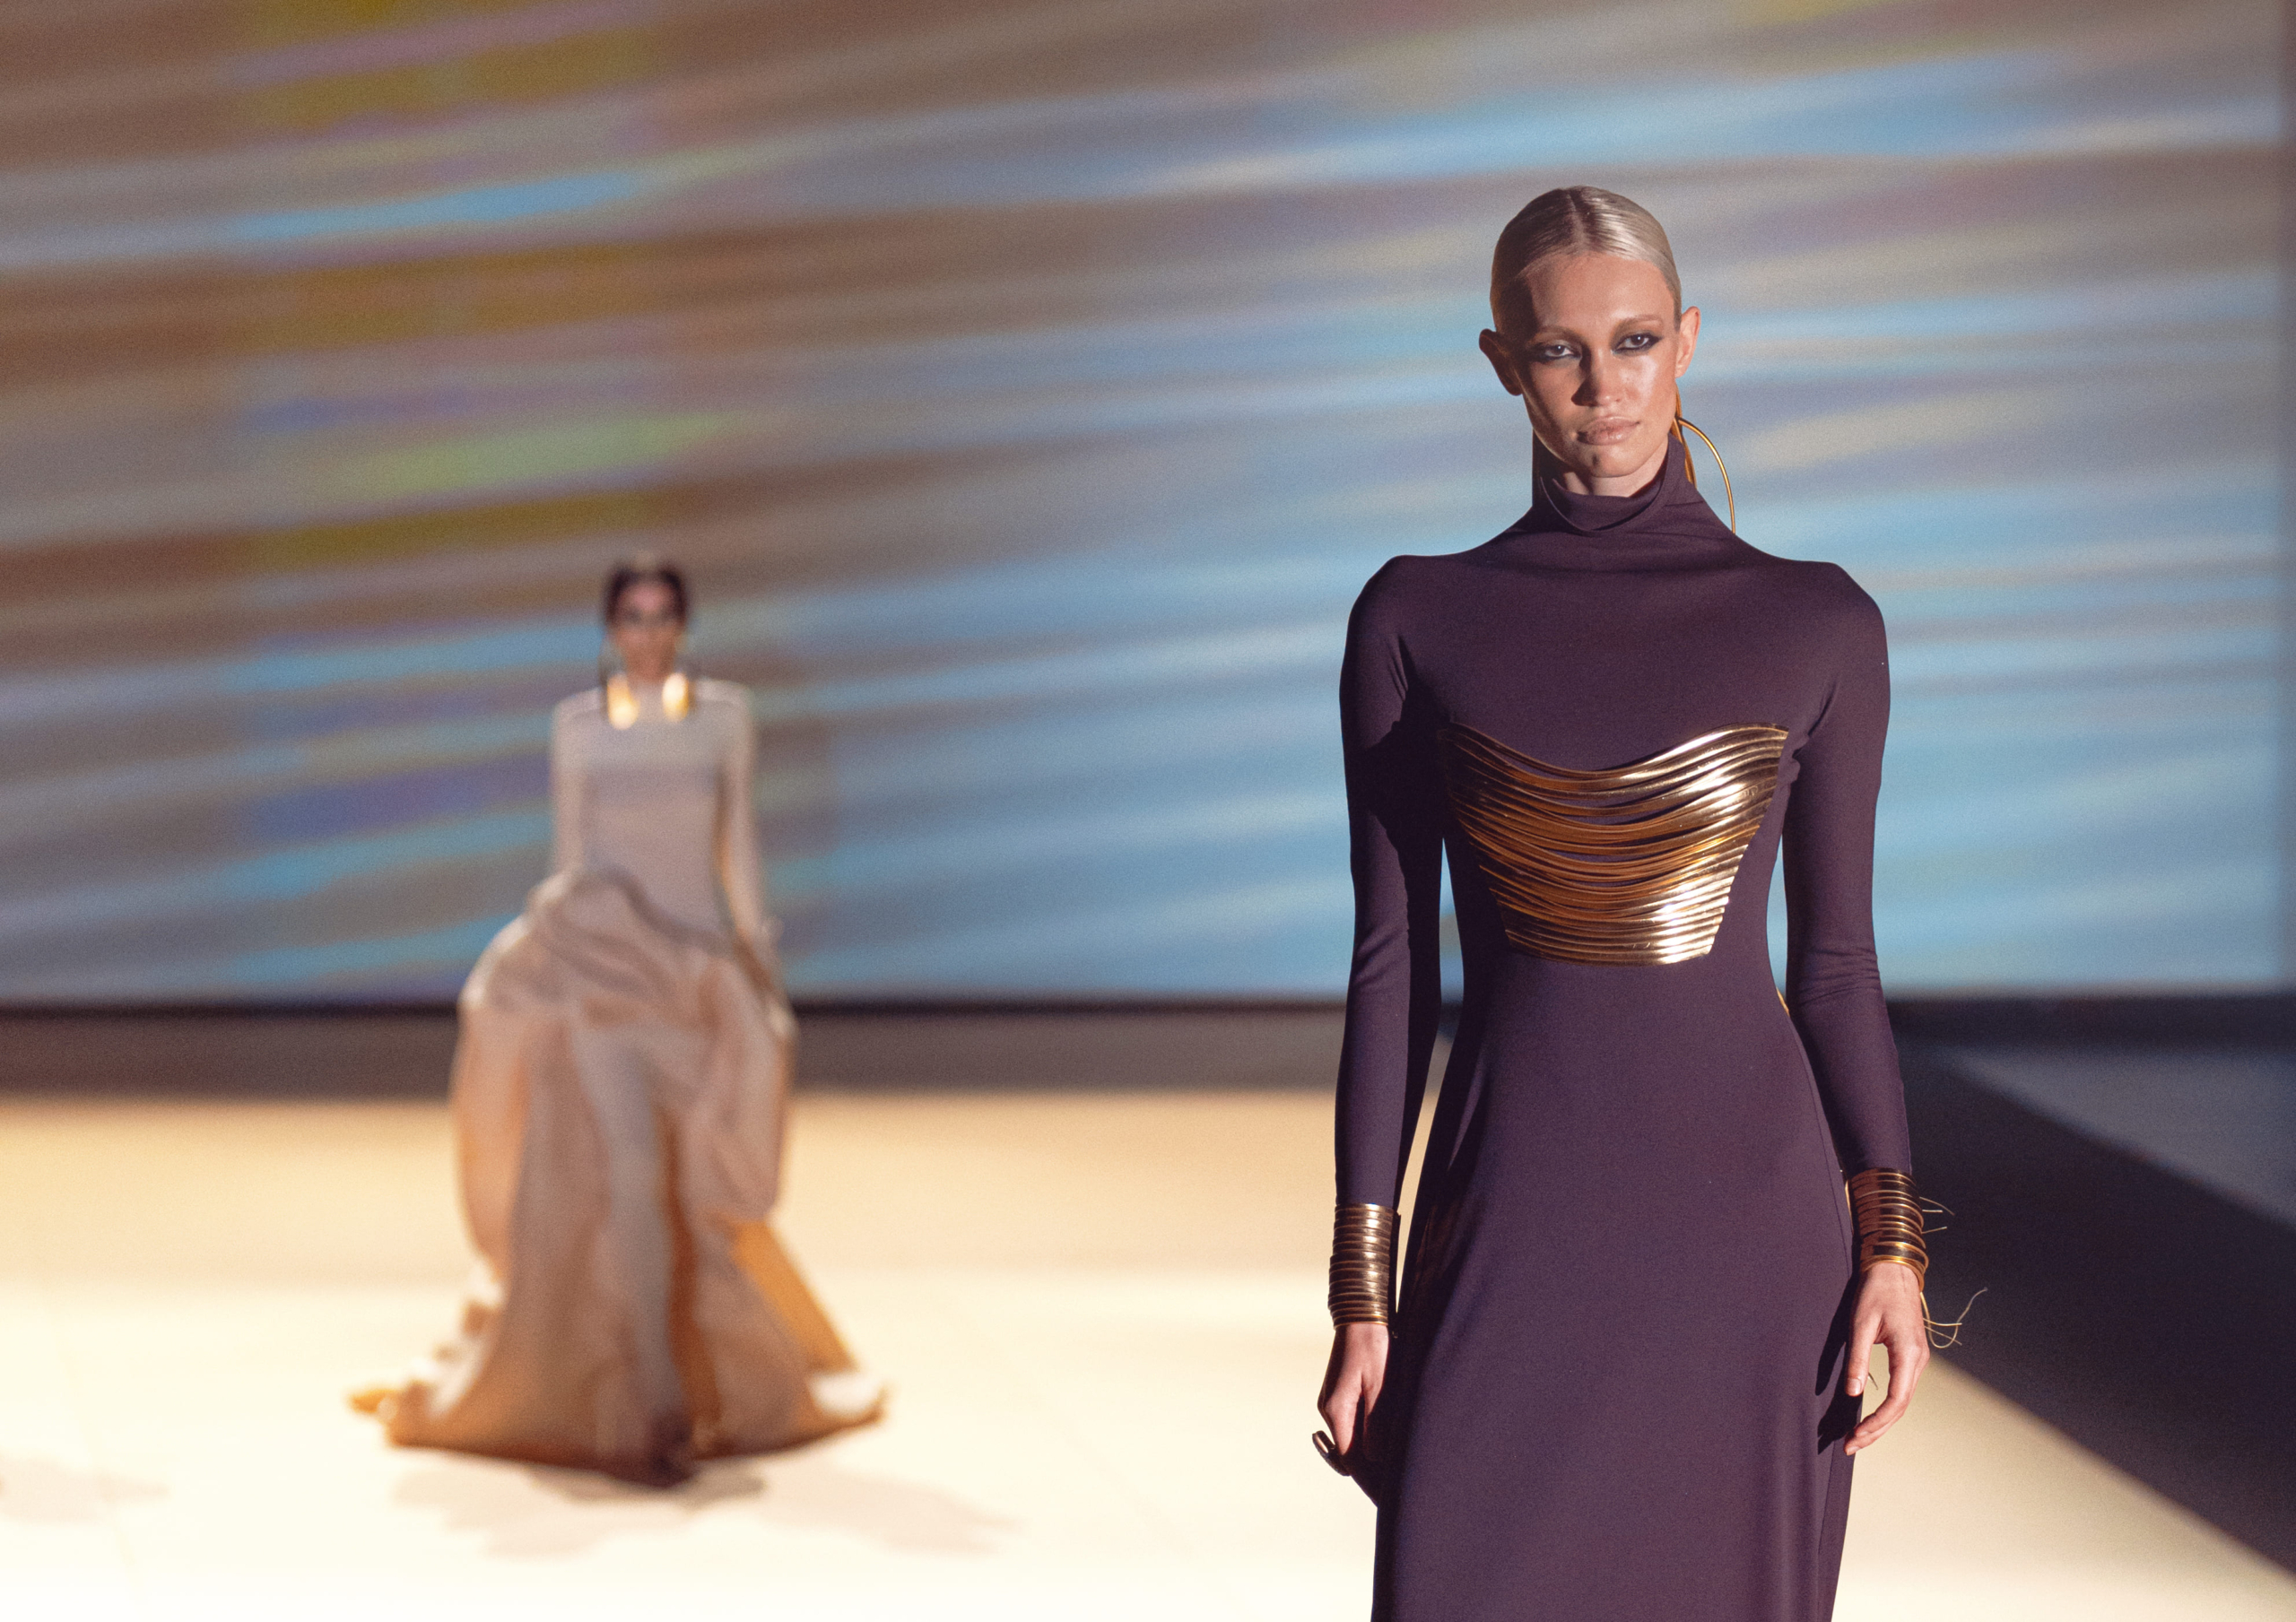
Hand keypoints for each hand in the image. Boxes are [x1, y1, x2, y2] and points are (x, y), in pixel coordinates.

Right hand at [1317, 1321, 1390, 1472]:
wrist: (1361, 1316)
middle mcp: (1328, 1410)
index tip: (1388, 1490)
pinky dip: (1365, 1437)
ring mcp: (1331, 1403)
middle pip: (1346, 1453)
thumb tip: (1375, 1458)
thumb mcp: (1380, 1384)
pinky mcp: (1338, 1396)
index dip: (1368, 1478)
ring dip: (1368, 1452)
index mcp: (1336, 1410)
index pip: (1349, 1459)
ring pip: (1349, 1440)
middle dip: (1369, 1469)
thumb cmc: (1374, 1347)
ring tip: (1394, 1461)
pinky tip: (1383, 1437)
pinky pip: (1350, 1426)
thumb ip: (1377, 1423)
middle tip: (1394, 1482)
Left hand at [1843, 1261, 1927, 1454]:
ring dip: (1881, 1422)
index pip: (1895, 1402)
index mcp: (1908, 1355)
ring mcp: (1918, 1360)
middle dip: (1876, 1430)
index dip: (1875, 1424)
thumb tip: (1853, 1395)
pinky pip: (1902, 1390)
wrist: (1894, 1269)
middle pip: (1900, 1408)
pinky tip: (1871, 1416)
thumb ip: (1858, 1360)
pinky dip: (1886, 1407)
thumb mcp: (1860, 1324)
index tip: (1854, 1436)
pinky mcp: (1911, 1357)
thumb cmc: (1875, 1292)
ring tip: (1858, 1437)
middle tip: (1849, 1446)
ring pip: (1902, 1401)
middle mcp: (1919, 1361)